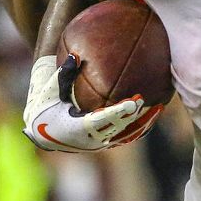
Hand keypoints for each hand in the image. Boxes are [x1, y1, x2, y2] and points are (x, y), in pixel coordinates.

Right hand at [23, 55, 160, 151]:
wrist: (42, 129)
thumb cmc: (45, 105)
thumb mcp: (49, 89)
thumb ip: (63, 74)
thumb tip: (75, 57)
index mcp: (76, 128)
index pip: (101, 121)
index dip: (118, 113)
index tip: (133, 103)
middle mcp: (89, 140)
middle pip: (117, 129)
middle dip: (133, 116)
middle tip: (145, 100)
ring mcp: (98, 143)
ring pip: (125, 136)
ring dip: (142, 123)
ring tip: (158, 108)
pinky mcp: (104, 143)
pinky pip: (125, 136)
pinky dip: (139, 126)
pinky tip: (152, 112)